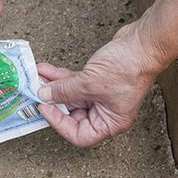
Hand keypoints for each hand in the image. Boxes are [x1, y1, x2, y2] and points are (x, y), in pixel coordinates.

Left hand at [37, 21, 167, 146]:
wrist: (141, 43)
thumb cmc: (129, 67)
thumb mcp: (89, 83)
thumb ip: (64, 91)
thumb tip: (44, 96)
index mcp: (110, 122)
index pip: (79, 135)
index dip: (59, 123)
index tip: (44, 108)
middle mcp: (104, 111)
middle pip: (71, 113)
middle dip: (52, 101)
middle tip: (35, 92)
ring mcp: (99, 95)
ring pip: (69, 95)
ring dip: (52, 86)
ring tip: (36, 77)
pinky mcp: (95, 80)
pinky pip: (72, 82)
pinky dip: (59, 76)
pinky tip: (45, 69)